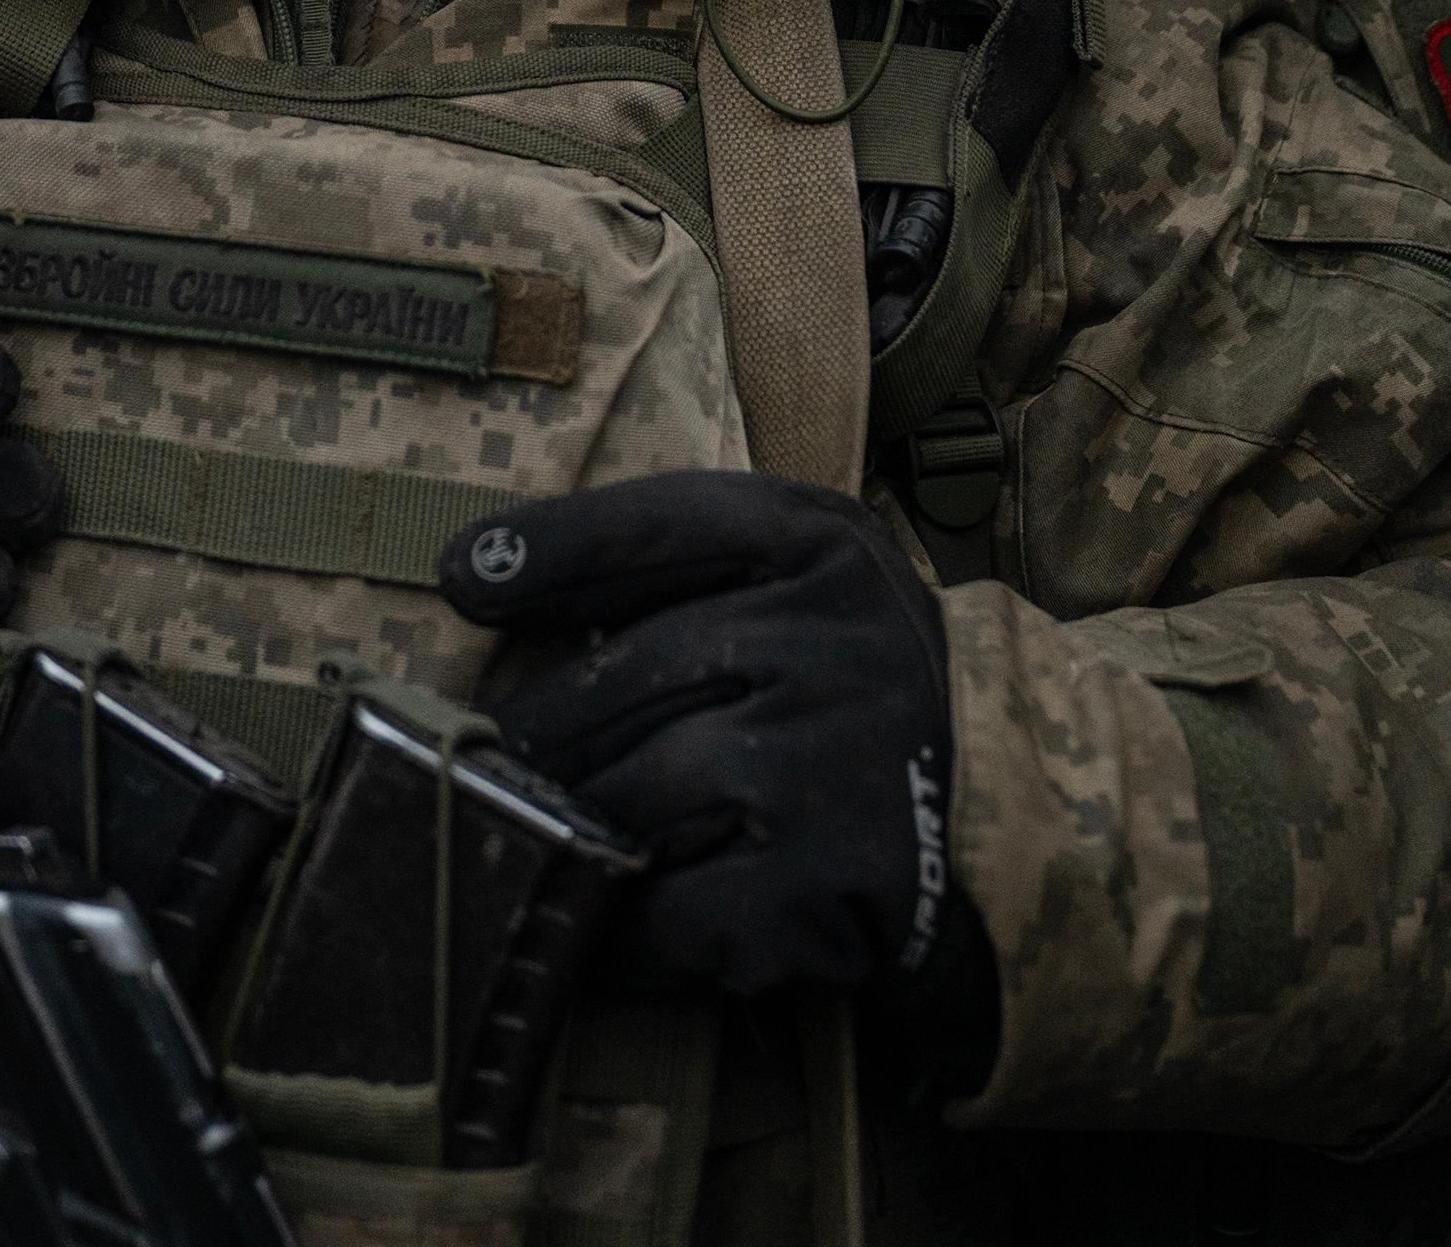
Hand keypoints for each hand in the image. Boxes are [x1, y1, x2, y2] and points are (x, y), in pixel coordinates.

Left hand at [439, 472, 966, 1000]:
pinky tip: (608, 920)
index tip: (457, 577)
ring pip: (629, 796)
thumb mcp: (797, 574)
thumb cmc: (841, 682)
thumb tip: (467, 572)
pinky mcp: (828, 883)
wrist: (994, 820)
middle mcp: (836, 640)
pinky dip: (619, 925)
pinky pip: (667, 909)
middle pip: (620, 679)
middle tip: (500, 763)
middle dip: (542, 732)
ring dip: (576, 826)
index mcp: (826, 546)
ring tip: (558, 834)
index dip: (551, 549)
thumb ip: (666, 557)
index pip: (664, 525)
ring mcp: (834, 763)